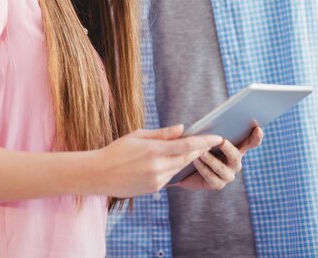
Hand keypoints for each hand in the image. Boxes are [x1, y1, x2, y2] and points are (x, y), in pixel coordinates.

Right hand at [94, 125, 222, 197]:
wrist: (100, 174)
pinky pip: (171, 176)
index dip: (204, 142)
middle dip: (200, 149)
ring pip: (181, 167)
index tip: (218, 137)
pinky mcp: (155, 188)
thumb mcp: (138, 135)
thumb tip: (182, 128)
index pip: (187, 145)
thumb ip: (162, 134)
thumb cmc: (117, 150)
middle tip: (211, 141)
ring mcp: (157, 180)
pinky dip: (176, 167)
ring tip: (197, 148)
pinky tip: (177, 160)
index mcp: (154, 151)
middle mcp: (158, 167)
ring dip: (189, 158)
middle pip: (187, 157)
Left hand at [175, 126, 262, 190]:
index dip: (256, 137)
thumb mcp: (203, 136)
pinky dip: (203, 167)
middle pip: (236, 156)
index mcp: (236, 148)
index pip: (250, 142)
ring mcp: (228, 175)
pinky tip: (195, 160)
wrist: (184, 165)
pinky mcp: (217, 184)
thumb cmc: (196, 146)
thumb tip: (210, 122)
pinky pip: (211, 176)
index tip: (258, 129)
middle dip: (229, 148)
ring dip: (211, 159)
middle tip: (221, 140)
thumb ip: (209, 131)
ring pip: (222, 168)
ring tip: (201, 151)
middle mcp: (235, 163)